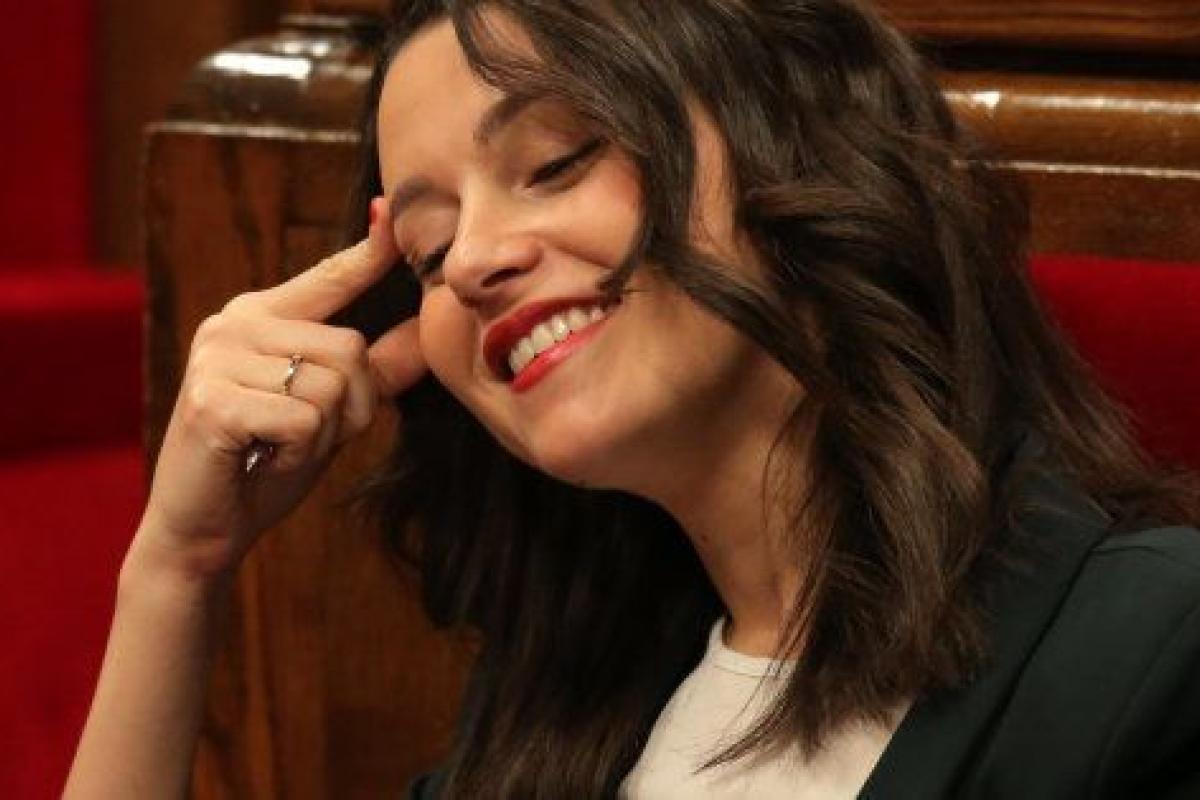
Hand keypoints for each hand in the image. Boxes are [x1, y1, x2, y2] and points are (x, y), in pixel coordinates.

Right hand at [136, 197, 424, 580]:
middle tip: (303, 436)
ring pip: (331, 385)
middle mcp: (236, 323)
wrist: (204, 527)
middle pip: (351, 349)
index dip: (369, 252)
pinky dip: (298, 453)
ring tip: (279, 445)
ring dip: (324, 434)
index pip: (329, 276)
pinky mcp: (213, 399)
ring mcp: (219, 357)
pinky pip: (303, 419)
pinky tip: (263, 458)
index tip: (392, 214)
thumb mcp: (330, 411)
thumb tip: (430, 330)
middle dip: (351, 408)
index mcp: (262, 317)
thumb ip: (375, 370)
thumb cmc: (267, 463)